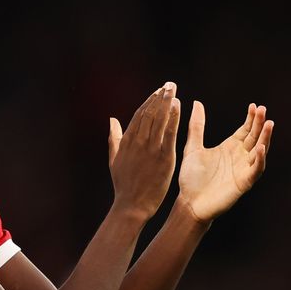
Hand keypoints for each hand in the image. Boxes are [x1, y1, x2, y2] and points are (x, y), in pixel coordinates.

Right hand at [108, 82, 180, 220]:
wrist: (132, 205)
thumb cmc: (123, 184)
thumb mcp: (114, 159)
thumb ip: (114, 138)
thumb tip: (112, 120)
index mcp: (127, 142)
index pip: (139, 115)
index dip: (149, 101)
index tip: (158, 91)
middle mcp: (138, 142)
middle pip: (150, 113)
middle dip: (160, 97)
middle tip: (169, 84)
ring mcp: (151, 149)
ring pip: (159, 120)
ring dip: (167, 102)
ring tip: (173, 90)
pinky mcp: (164, 157)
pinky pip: (169, 133)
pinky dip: (173, 118)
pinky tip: (178, 107)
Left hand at [178, 101, 273, 222]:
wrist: (189, 202)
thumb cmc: (191, 178)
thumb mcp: (192, 148)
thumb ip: (196, 126)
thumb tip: (196, 103)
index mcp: (230, 147)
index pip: (245, 130)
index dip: (251, 118)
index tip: (254, 105)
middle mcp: (240, 157)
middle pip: (254, 137)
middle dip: (260, 124)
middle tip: (263, 109)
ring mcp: (243, 169)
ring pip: (260, 151)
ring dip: (265, 138)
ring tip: (269, 124)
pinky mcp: (244, 182)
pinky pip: (256, 169)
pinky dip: (260, 159)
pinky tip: (260, 148)